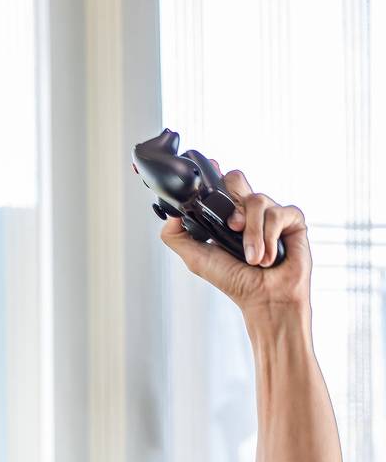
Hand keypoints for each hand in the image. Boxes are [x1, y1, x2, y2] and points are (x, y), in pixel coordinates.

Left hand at [158, 160, 311, 311]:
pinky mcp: (292, 219)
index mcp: (225, 215)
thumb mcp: (196, 258)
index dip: (213, 172)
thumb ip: (177, 236)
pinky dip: (269, 237)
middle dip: (231, 200)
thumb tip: (170, 214)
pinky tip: (267, 257)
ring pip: (256, 200)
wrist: (264, 298)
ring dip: (251, 233)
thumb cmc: (234, 280)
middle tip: (230, 227)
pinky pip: (278, 213)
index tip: (209, 164)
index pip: (219, 185)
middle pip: (236, 178)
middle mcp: (246, 210)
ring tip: (252, 258)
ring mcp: (270, 212)